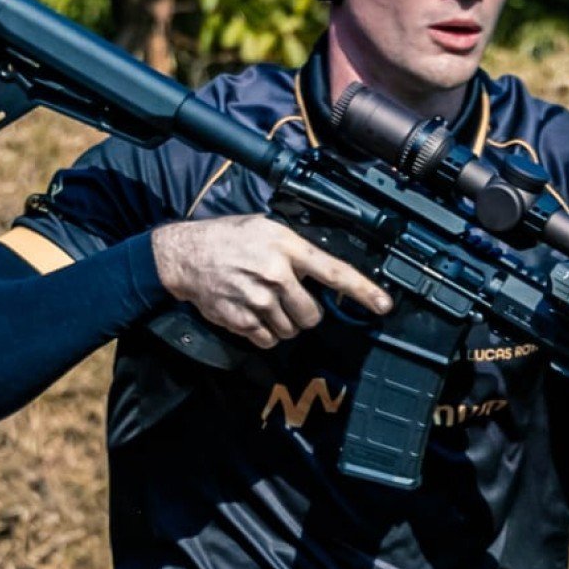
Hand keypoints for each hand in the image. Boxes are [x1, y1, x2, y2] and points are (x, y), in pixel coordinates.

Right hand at [149, 215, 392, 348]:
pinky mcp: (241, 320)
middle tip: (288, 298)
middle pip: (313, 315)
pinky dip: (265, 333)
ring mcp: (258, 300)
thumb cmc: (228, 238)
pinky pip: (268, 340)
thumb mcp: (267, 228)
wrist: (184, 255)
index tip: (383, 305)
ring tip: (265, 302)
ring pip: (291, 330)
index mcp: (287, 248)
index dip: (363, 291)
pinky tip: (252, 313)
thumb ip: (297, 250)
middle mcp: (276, 275)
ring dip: (284, 323)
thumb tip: (326, 272)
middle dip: (305, 312)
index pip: (334, 272)